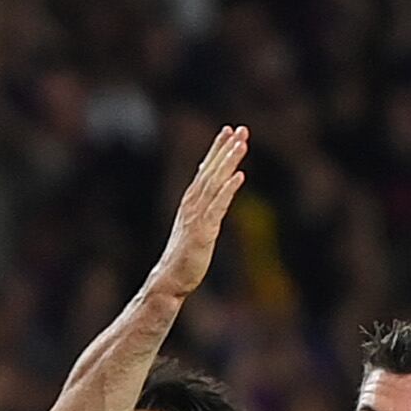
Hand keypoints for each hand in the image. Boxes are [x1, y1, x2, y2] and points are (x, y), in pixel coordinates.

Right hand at [149, 125, 247, 300]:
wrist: (169, 280)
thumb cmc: (182, 257)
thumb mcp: (193, 229)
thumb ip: (202, 211)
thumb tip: (208, 199)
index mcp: (190, 203)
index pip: (204, 170)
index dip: (216, 150)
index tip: (228, 130)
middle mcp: (192, 205)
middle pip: (210, 171)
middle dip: (225, 149)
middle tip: (240, 129)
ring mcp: (197, 217)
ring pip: (214, 184)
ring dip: (228, 162)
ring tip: (241, 144)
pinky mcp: (203, 231)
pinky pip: (217, 207)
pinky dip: (227, 190)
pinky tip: (239, 177)